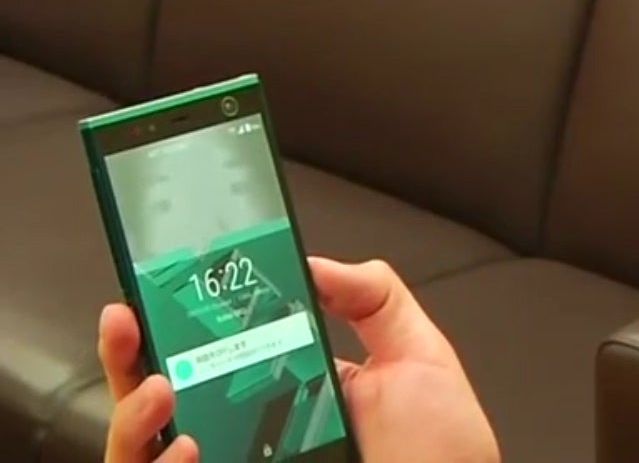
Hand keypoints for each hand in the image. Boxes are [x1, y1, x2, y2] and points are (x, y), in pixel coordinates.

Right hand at [98, 258, 499, 462]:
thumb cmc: (441, 454)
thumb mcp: (417, 356)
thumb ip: (372, 298)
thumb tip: (314, 262)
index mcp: (288, 389)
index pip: (212, 351)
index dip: (173, 321)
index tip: (156, 290)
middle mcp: (252, 434)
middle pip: (160, 399)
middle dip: (129, 357)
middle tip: (130, 323)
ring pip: (144, 452)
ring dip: (133, 417)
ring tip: (161, 389)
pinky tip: (185, 448)